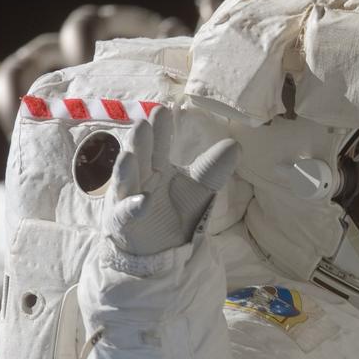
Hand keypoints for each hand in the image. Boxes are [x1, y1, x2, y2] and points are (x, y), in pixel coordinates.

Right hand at [104, 106, 240, 255]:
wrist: (159, 249)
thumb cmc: (174, 211)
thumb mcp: (198, 189)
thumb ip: (213, 168)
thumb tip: (236, 145)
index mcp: (155, 165)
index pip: (157, 145)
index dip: (159, 129)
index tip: (162, 109)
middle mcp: (139, 178)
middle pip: (138, 157)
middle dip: (140, 142)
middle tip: (142, 124)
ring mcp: (127, 198)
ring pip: (126, 181)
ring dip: (126, 169)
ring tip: (129, 155)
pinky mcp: (122, 222)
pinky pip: (126, 213)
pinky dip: (133, 207)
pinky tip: (143, 200)